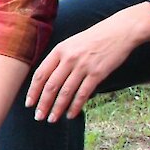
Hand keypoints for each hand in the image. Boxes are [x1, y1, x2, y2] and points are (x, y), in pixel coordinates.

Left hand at [24, 11, 149, 121]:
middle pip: (51, 86)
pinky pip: (83, 94)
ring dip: (57, 108)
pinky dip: (76, 106)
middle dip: (43, 104)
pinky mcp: (97, 73)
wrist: (120, 31)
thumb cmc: (95, 38)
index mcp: (59, 50)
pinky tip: (71, 114)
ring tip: (52, 119)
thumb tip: (48, 81)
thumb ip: (60, 59)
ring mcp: (83, 66)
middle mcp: (69, 58)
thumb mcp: (72, 43)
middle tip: (38, 117)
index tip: (29, 103)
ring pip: (65, 92)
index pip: (41, 74)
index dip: (33, 91)